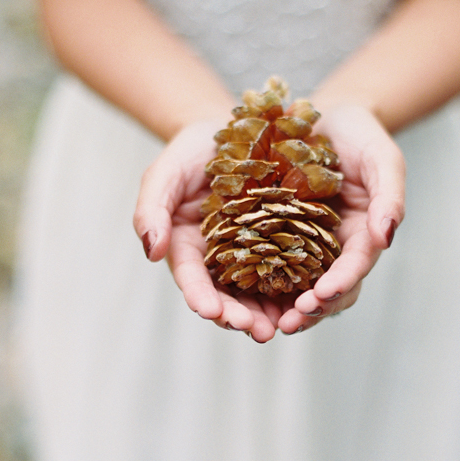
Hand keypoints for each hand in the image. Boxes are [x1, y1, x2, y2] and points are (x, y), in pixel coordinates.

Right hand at [133, 119, 279, 341]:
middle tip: (255, 330)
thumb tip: (152, 252)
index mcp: (190, 248)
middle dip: (239, 316)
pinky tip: (308, 303)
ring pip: (259, 294)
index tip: (209, 310)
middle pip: (227, 296)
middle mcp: (221, 260)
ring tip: (280, 327)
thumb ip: (151, 208)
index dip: (200, 296)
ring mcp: (254, 255)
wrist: (237, 130)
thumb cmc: (193, 149)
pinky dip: (296, 292)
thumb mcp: (166, 171)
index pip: (192, 278)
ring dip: (267, 314)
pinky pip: (290, 273)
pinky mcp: (283, 246)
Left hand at [277, 103, 405, 334]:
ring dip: (282, 309)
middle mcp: (333, 250)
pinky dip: (257, 285)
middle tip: (290, 322)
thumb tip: (386, 238)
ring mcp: (303, 247)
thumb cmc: (359, 135)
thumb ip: (390, 195)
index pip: (354, 267)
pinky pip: (266, 267)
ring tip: (266, 323)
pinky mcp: (273, 239)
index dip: (341, 284)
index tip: (323, 293)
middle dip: (311, 310)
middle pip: (327, 291)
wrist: (320, 116)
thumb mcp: (382, 158)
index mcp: (361, 237)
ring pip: (296, 289)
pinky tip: (238, 295)